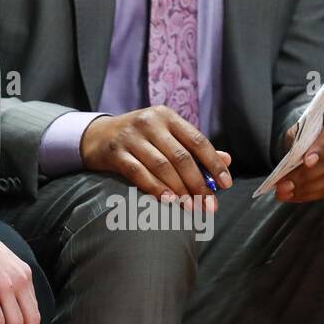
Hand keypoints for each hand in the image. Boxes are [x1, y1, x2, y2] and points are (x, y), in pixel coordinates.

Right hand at [81, 106, 231, 210]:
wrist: (96, 136)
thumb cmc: (139, 138)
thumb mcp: (165, 135)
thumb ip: (193, 147)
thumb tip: (227, 160)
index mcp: (167, 116)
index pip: (197, 140)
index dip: (214, 164)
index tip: (225, 185)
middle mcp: (149, 122)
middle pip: (180, 156)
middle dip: (198, 184)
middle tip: (209, 205)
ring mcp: (131, 136)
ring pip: (162, 166)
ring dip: (180, 190)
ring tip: (191, 207)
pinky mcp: (116, 152)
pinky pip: (139, 173)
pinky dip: (156, 188)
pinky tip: (169, 201)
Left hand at [275, 101, 323, 202]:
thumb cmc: (319, 124)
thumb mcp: (308, 122)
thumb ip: (299, 137)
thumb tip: (288, 164)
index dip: (321, 148)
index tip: (306, 162)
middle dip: (307, 176)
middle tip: (285, 186)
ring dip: (310, 189)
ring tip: (288, 193)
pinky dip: (320, 193)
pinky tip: (302, 195)